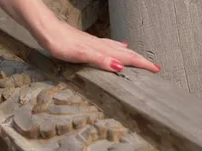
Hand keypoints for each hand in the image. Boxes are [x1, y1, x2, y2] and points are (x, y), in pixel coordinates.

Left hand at [36, 20, 160, 72]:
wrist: (46, 29)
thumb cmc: (59, 42)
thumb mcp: (80, 55)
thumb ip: (100, 60)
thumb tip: (120, 66)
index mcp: (101, 49)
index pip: (127, 57)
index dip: (141, 64)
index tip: (155, 69)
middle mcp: (100, 45)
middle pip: (126, 53)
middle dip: (141, 60)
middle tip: (154, 67)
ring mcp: (94, 43)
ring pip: (118, 49)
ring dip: (131, 55)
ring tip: (140, 59)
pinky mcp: (87, 42)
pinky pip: (108, 45)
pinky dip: (117, 48)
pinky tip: (118, 46)